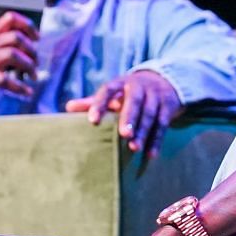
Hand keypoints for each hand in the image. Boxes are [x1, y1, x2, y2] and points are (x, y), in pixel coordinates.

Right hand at [0, 11, 37, 100]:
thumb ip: (3, 46)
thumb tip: (31, 50)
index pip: (9, 19)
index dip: (27, 25)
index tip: (37, 38)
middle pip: (15, 37)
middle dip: (31, 50)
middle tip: (36, 63)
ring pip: (12, 54)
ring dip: (28, 66)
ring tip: (33, 76)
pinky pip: (6, 80)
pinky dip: (20, 87)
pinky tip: (26, 92)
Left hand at [66, 68, 180, 157]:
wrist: (163, 81)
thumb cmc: (128, 92)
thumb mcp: (113, 93)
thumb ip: (92, 101)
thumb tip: (68, 108)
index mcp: (121, 83)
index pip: (108, 90)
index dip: (100, 104)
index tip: (92, 121)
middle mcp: (139, 87)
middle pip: (134, 101)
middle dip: (129, 117)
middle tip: (123, 134)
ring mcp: (155, 96)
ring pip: (150, 114)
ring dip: (143, 132)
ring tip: (134, 148)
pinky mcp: (168, 106)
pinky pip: (163, 124)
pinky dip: (157, 140)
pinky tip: (150, 154)